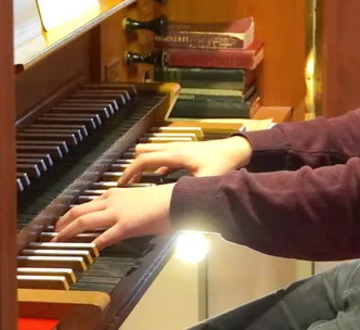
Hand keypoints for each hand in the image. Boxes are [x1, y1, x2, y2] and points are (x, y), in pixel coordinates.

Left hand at [53, 184, 174, 249]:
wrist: (178, 199)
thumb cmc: (164, 200)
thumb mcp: (139, 200)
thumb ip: (126, 208)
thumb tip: (120, 219)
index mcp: (116, 193)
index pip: (89, 204)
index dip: (74, 214)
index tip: (67, 221)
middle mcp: (112, 200)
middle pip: (79, 211)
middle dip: (63, 223)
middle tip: (54, 233)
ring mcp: (117, 213)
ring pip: (84, 221)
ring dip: (69, 232)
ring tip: (59, 241)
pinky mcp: (125, 226)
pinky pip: (104, 237)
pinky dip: (92, 244)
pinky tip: (86, 251)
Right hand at [116, 135, 251, 185]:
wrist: (237, 149)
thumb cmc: (224, 163)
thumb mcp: (209, 181)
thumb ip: (197, 195)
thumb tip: (186, 213)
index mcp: (176, 155)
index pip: (145, 159)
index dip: (131, 171)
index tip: (122, 182)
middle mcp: (174, 149)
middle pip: (144, 152)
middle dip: (132, 166)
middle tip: (125, 182)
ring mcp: (179, 148)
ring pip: (152, 151)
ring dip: (143, 163)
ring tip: (136, 180)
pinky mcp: (184, 151)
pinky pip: (163, 156)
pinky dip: (156, 164)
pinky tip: (158, 177)